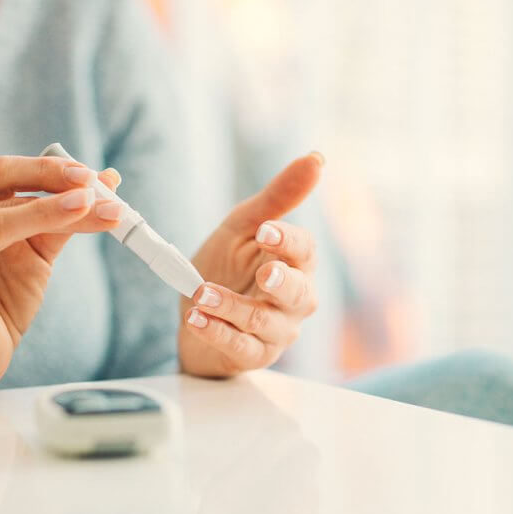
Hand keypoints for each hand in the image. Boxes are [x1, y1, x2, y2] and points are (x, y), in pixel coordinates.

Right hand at [0, 156, 122, 394]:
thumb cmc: (2, 300)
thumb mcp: (39, 255)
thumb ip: (66, 221)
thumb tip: (108, 185)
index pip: (10, 172)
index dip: (51, 168)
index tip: (93, 175)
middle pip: (4, 185)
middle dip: (51, 180)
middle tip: (92, 185)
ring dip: (45, 211)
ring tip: (84, 206)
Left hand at [179, 153, 323, 376]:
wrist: (197, 312)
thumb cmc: (228, 267)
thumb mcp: (244, 227)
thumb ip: (277, 198)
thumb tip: (316, 158)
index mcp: (296, 264)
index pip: (305, 252)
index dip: (288, 241)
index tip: (265, 230)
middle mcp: (294, 300)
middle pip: (300, 294)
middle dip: (282, 283)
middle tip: (264, 273)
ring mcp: (276, 331)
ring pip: (264, 322)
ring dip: (233, 307)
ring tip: (202, 293)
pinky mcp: (252, 354)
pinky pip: (239, 346)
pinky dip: (216, 332)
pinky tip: (196, 319)